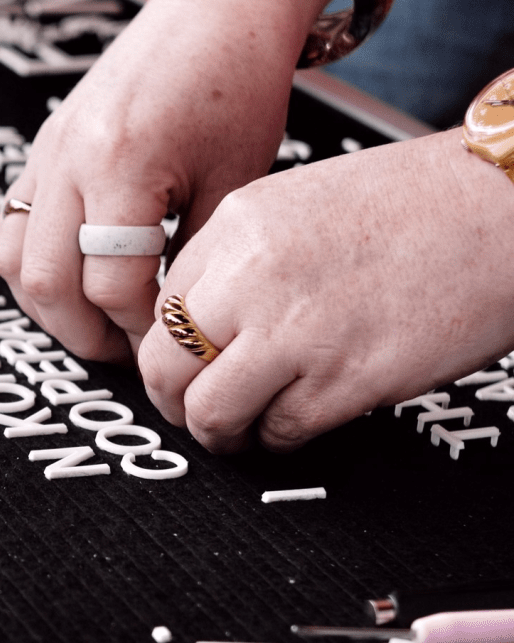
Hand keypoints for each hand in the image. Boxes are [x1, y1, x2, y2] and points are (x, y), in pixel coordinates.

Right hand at [0, 0, 338, 364]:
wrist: (215, 9)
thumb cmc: (239, 85)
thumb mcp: (232, 185)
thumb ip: (192, 258)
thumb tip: (172, 324)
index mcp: (121, 167)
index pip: (110, 287)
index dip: (141, 331)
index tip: (172, 342)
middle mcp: (68, 160)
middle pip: (45, 284)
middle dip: (85, 334)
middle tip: (128, 352)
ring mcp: (47, 151)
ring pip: (12, 259)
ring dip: (49, 304)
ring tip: (99, 319)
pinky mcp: (44, 146)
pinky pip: (13, 222)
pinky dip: (38, 262)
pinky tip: (80, 272)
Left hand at [138, 129, 513, 452]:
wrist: (500, 208)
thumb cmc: (415, 204)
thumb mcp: (297, 205)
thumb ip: (240, 259)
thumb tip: (203, 321)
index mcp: (237, 225)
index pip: (162, 308)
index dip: (169, 349)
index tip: (180, 367)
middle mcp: (253, 277)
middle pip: (165, 365)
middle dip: (171, 400)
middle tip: (190, 410)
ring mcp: (296, 331)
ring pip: (210, 411)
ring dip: (217, 432)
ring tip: (236, 430)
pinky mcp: (345, 380)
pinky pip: (278, 430)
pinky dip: (275, 438)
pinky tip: (290, 424)